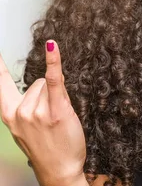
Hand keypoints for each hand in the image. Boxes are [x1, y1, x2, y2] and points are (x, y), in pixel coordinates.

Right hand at [0, 41, 86, 185]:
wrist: (60, 169)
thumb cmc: (47, 147)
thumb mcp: (29, 126)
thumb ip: (30, 104)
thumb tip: (43, 81)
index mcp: (9, 114)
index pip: (1, 84)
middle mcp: (20, 111)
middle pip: (37, 82)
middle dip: (48, 94)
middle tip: (51, 117)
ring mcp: (36, 111)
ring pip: (51, 84)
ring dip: (59, 97)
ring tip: (59, 119)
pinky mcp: (55, 109)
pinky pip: (54, 79)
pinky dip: (53, 61)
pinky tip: (51, 47)